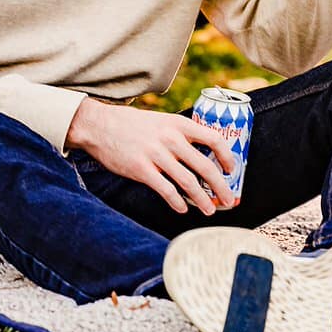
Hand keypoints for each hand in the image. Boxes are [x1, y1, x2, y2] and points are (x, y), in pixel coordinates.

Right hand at [64, 99, 236, 213]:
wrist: (100, 125)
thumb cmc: (132, 125)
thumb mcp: (162, 121)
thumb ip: (180, 134)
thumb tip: (202, 153)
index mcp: (179, 124)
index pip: (214, 139)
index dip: (227, 157)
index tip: (231, 170)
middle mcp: (171, 139)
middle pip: (205, 167)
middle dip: (220, 187)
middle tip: (228, 199)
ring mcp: (156, 154)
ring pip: (188, 182)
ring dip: (202, 199)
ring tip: (209, 210)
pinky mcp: (141, 169)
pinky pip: (166, 190)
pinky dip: (178, 203)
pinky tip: (183, 209)